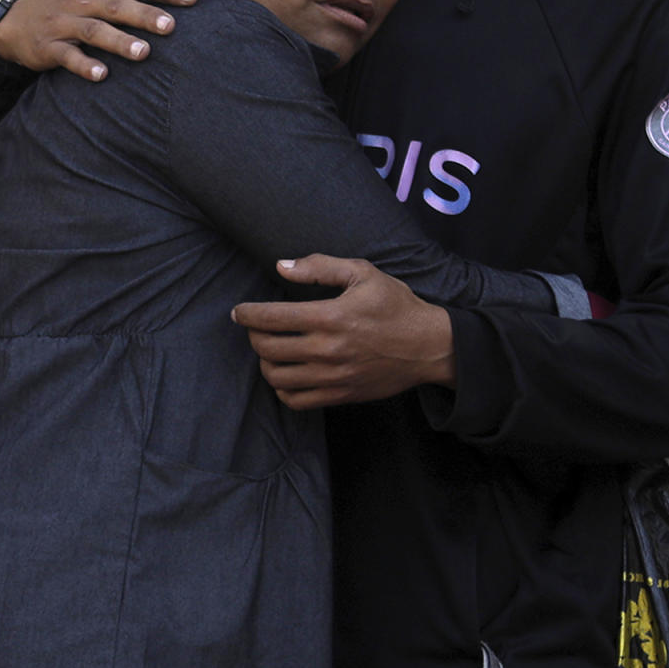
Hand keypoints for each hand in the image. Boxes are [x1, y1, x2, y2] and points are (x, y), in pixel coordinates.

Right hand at [0, 0, 197, 80]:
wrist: (15, 22)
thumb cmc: (72, 4)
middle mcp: (82, 0)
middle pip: (117, 6)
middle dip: (144, 15)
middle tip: (171, 26)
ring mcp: (64, 23)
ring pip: (94, 31)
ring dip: (118, 41)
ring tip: (143, 53)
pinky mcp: (48, 46)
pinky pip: (67, 56)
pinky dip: (84, 65)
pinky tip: (102, 75)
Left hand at [232, 255, 454, 409]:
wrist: (428, 346)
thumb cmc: (395, 304)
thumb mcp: (363, 273)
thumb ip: (319, 267)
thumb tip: (280, 266)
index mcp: (330, 316)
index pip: (271, 318)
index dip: (247, 314)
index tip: (239, 311)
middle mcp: (327, 350)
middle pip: (268, 347)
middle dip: (253, 335)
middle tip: (255, 326)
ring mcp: (333, 377)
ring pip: (277, 377)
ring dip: (265, 361)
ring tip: (270, 348)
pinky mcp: (340, 395)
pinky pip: (296, 401)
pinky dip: (281, 389)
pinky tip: (285, 373)